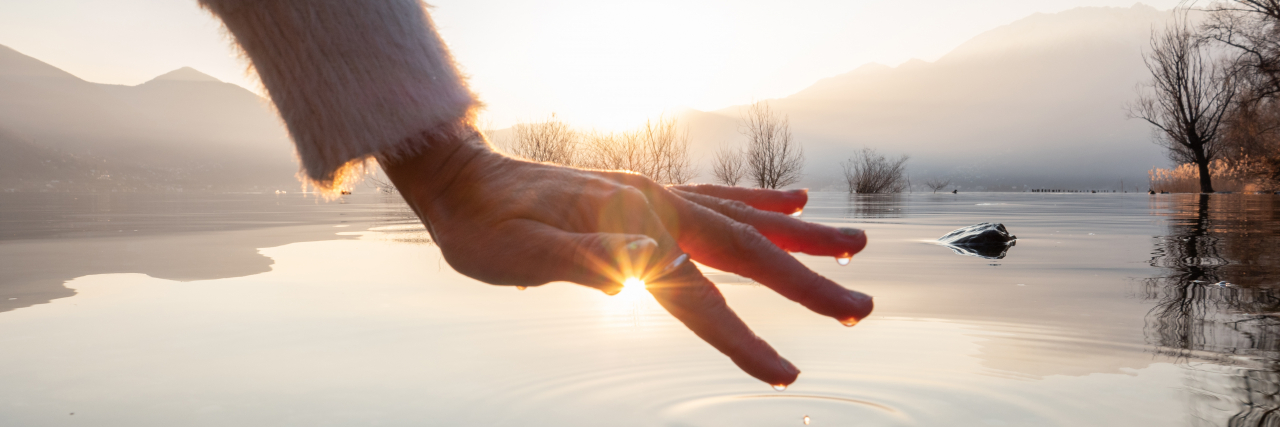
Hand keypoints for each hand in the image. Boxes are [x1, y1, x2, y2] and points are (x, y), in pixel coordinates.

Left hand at [380, 125, 871, 386]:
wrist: (462, 182)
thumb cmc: (484, 228)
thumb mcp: (519, 252)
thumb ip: (578, 259)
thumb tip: (640, 270)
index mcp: (631, 230)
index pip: (699, 297)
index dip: (742, 339)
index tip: (784, 375)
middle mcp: (655, 208)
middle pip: (745, 252)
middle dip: (806, 285)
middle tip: (862, 310)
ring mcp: (656, 197)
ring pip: (745, 221)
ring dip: (802, 239)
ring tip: (854, 250)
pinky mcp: (649, 196)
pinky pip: (720, 199)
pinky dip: (762, 204)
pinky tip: (794, 201)